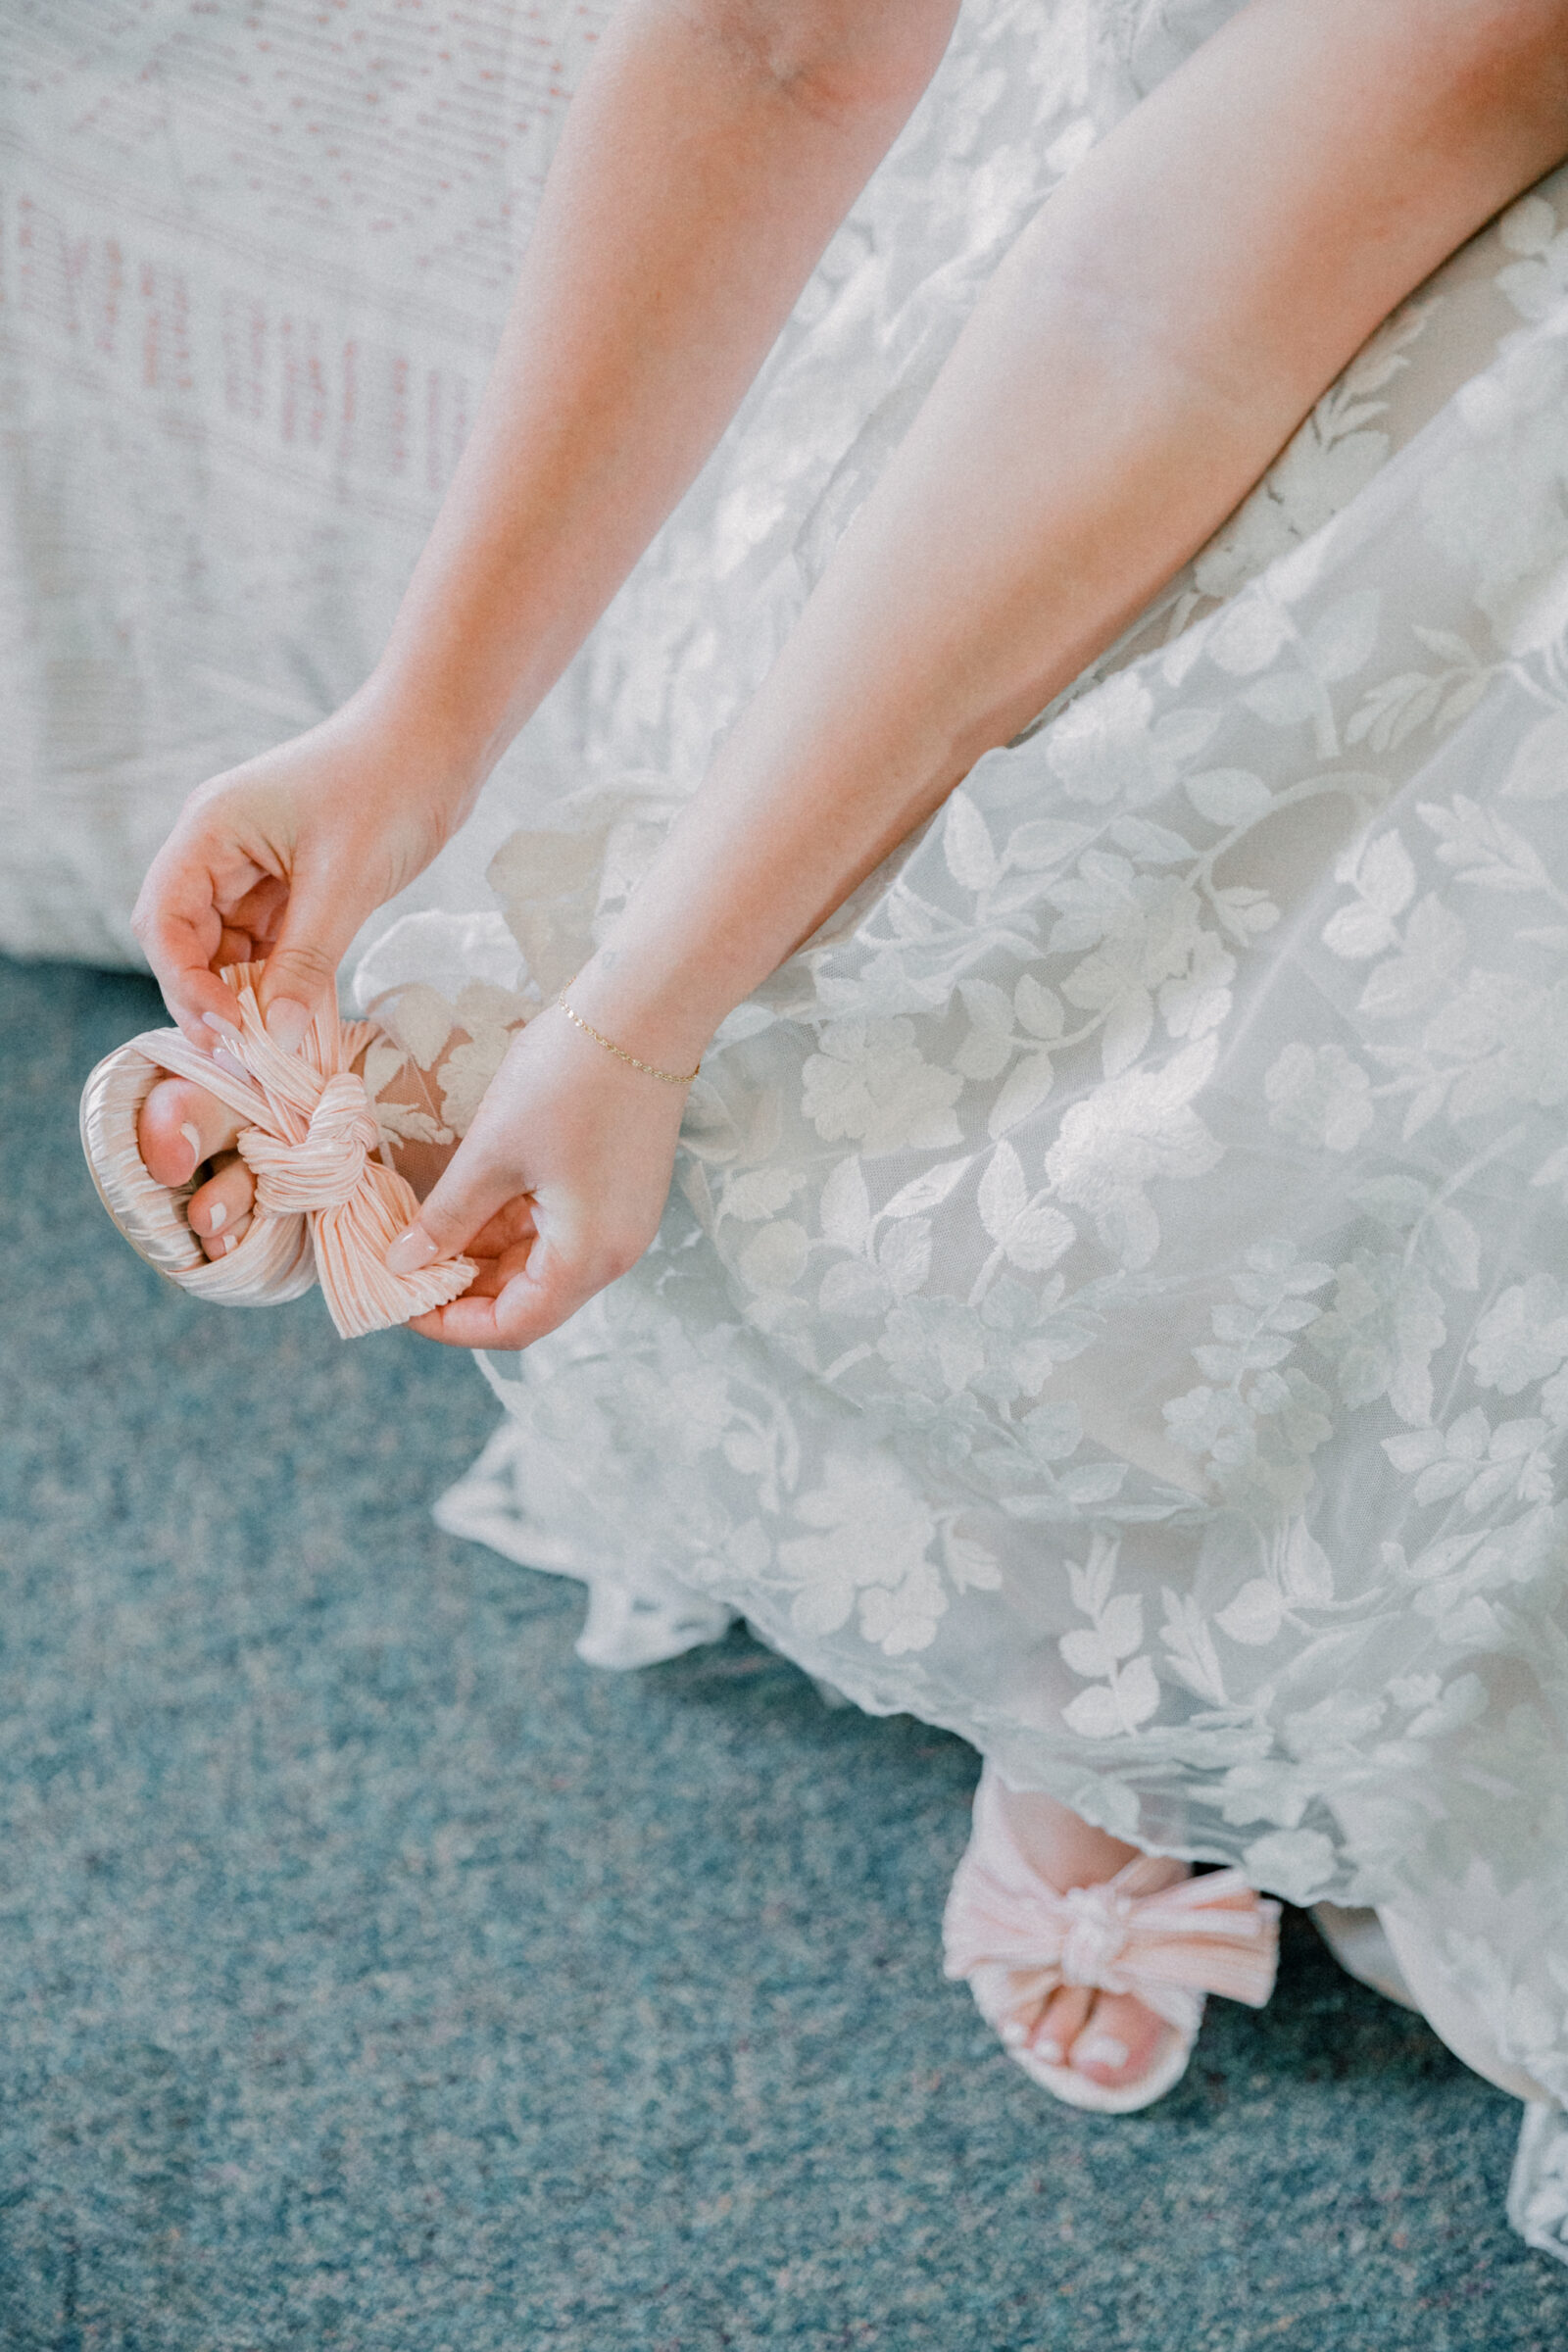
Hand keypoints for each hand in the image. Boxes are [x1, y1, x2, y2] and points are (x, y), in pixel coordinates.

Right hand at [131, 688, 480, 1054]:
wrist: (439, 740)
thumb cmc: (388, 788)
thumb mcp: (345, 883)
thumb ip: (305, 962)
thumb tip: (276, 1038)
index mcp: (211, 831)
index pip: (165, 921)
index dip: (185, 983)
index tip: (228, 1030)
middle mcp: (219, 849)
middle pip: (187, 941)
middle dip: (209, 998)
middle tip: (246, 1056)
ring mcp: (253, 866)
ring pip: (228, 948)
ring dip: (246, 996)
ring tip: (276, 1047)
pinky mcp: (290, 883)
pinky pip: (268, 944)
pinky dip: (279, 981)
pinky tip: (298, 1017)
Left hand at [389, 1003, 691, 1350]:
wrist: (645, 1009)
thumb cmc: (568, 1078)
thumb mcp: (492, 1153)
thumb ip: (448, 1217)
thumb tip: (404, 1263)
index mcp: (587, 1257)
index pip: (513, 1326)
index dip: (451, 1325)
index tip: (399, 1301)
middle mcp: (612, 1252)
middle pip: (529, 1301)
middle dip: (463, 1291)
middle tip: (401, 1267)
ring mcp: (619, 1220)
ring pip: (539, 1264)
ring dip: (482, 1256)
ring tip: (422, 1233)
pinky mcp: (617, 1190)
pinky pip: (556, 1230)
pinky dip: (509, 1227)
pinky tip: (464, 1205)